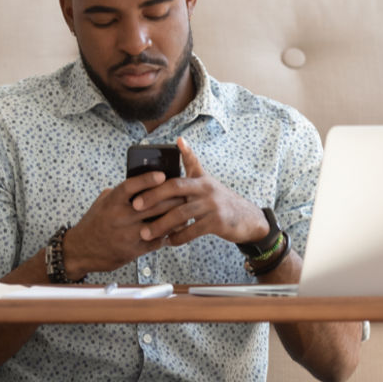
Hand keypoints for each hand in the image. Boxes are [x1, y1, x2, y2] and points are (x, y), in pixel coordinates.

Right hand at [61, 170, 188, 277]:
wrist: (81, 250)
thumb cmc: (95, 222)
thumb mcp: (102, 202)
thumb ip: (121, 192)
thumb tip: (144, 181)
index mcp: (111, 202)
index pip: (131, 186)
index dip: (147, 179)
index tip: (162, 174)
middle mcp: (119, 217)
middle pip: (152, 204)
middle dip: (171, 198)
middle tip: (184, 192)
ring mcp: (127, 235)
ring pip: (159, 223)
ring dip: (174, 216)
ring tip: (184, 210)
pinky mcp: (133, 250)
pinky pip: (157, 240)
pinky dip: (168, 233)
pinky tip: (175, 228)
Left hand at [131, 137, 268, 246]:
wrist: (247, 218)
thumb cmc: (219, 199)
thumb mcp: (206, 179)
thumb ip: (191, 162)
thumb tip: (179, 139)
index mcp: (199, 179)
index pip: (174, 178)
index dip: (155, 183)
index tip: (136, 192)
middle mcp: (206, 189)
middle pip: (175, 191)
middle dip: (153, 199)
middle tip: (135, 208)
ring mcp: (212, 206)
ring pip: (181, 214)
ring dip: (161, 225)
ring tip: (145, 233)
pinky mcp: (218, 222)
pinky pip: (193, 231)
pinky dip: (178, 238)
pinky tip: (167, 242)